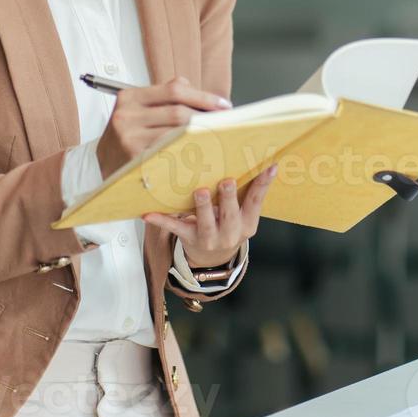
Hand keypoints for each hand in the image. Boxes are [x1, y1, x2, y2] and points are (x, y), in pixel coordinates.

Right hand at [96, 76, 230, 176]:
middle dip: (208, 117)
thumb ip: (166, 99)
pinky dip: (189, 152)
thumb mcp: (137, 111)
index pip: (174, 89)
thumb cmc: (126, 138)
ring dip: (202, 136)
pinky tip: (202, 153)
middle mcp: (126, 115)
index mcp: (130, 97)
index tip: (223, 105)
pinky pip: (170, 154)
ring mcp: (129, 138)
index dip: (203, 96)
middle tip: (226, 124)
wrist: (98, 167)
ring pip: (177, 133)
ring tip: (218, 137)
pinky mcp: (134, 160)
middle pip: (179, 112)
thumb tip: (205, 99)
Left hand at [143, 164, 276, 266]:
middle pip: (230, 216)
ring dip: (203, 208)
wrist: (213, 258)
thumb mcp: (242, 213)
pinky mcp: (189, 238)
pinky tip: (148, 214)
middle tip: (227, 181)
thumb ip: (246, 191)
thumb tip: (261, 158)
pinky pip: (175, 228)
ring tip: (200, 192)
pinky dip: (161, 220)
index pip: (256, 201)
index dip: (263, 184)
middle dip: (228, 198)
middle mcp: (231, 234)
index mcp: (247, 223)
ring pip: (205, 224)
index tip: (269, 166)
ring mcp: (209, 238)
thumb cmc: (228, 223)